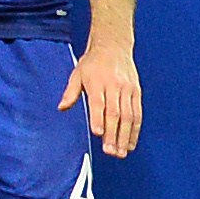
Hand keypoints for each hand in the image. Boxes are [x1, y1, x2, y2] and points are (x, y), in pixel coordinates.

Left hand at [61, 39, 143, 155]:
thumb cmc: (93, 62)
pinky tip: (131, 143)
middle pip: (115, 113)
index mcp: (97, 82)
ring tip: (122, 152)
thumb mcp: (77, 74)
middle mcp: (114, 86)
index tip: (97, 133)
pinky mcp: (137, 92)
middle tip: (111, 151)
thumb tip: (61, 107)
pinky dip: (136, 130)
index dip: (98, 119)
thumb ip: (70, 92)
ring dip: (126, 136)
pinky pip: (138, 113)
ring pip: (129, 116)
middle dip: (113, 134)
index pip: (99, 103)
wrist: (114, 46)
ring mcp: (127, 89)